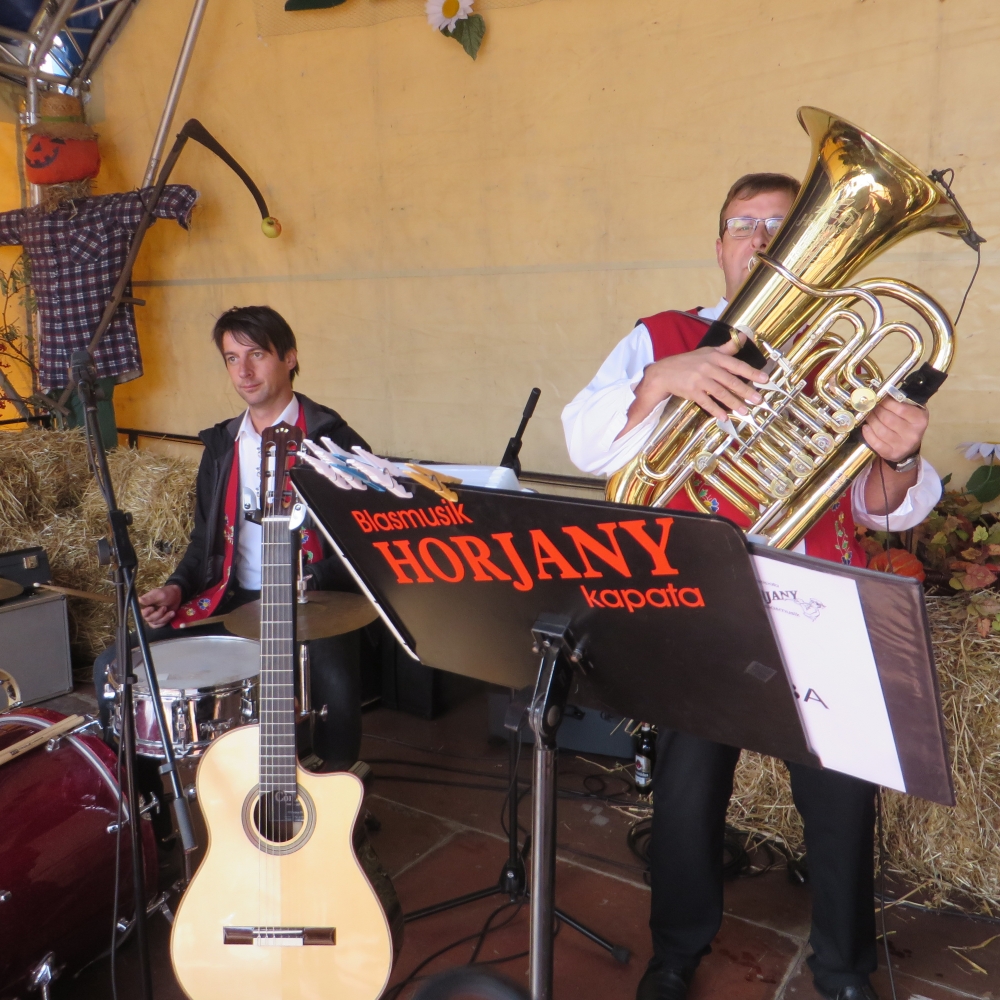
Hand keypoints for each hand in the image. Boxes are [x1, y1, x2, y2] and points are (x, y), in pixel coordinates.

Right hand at [139, 584, 181, 626]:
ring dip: (164, 617)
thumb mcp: (159, 594)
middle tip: (165, 607)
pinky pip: (159, 625)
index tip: (152, 608)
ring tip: (171, 611)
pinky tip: (171, 614)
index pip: (140, 611)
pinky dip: (166, 620)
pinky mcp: (157, 621)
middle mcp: (146, 612)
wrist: (176, 597)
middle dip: (159, 614)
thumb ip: (149, 598)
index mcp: (144, 604)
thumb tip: (139, 600)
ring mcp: (152, 617)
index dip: (146, 612)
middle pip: (148, 618)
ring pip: (155, 622)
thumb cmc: (167, 594)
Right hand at [619, 337, 766, 438]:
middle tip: (758, 400)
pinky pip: (706, 402)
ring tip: (745, 411)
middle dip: (746, 391)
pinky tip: (724, 417)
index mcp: (715, 357)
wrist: (664, 372)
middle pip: (730, 381)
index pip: (736, 365)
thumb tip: (743, 336)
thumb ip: (727, 347)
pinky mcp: (691, 391)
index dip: (751, 372)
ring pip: (720, 392)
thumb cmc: (689, 361)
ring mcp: (699, 380)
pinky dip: (715, 410)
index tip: (764, 379)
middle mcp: (708, 367)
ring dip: (733, 403)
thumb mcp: (708, 351)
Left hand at [861, 397, 927, 462]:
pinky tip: (866, 427)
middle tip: (869, 406)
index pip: (901, 409)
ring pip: (880, 430)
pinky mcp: (892, 454)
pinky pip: (876, 443)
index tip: (877, 398)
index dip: (886, 402)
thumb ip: (902, 403)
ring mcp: (903, 446)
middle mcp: (913, 434)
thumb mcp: (912, 411)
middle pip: (888, 419)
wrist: (909, 447)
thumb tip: (883, 393)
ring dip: (871, 421)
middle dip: (876, 411)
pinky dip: (868, 434)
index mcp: (920, 420)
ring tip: (867, 415)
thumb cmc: (908, 424)